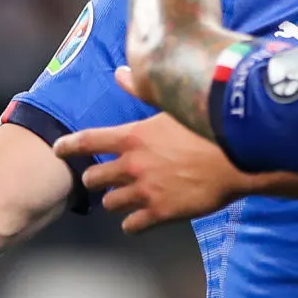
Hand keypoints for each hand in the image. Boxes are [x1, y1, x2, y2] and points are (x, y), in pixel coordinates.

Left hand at [54, 103, 248, 233]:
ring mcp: (145, 191)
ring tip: (124, 198)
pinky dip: (133, 223)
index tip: (58, 150)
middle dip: (95, 179)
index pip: (88, 141)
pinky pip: (132, 225)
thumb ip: (141, 91)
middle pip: (93, 178)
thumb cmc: (209, 127)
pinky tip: (139, 219)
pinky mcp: (161, 213)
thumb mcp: (173, 104)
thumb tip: (121, 72)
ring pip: (110, 203)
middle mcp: (132, 165)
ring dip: (114, 200)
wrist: (238, 159)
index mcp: (132, 137)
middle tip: (102, 178)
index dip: (69, 146)